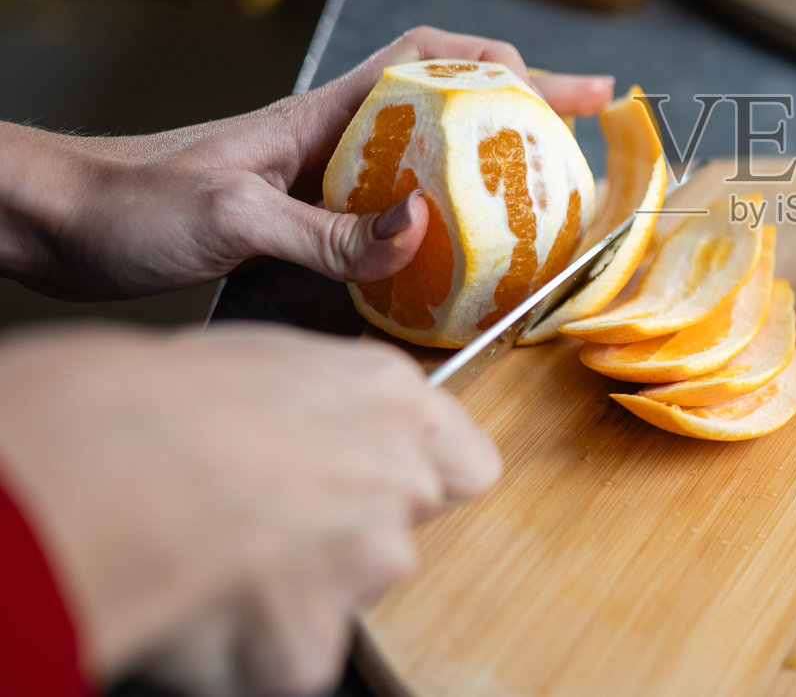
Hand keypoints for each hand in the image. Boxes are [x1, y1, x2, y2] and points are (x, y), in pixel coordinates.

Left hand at [0, 26, 613, 297]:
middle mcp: (331, 138)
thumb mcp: (230, 218)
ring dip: (485, 170)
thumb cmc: (125, 202)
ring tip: (540, 203)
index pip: (434, 60)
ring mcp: (317, 176)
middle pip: (447, 107)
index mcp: (322, 115)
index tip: (574, 89)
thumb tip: (421, 230)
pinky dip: (435, 224)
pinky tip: (449, 256)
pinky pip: (387, 212)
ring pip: (424, 159)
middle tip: (585, 143)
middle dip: (523, 115)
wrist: (53, 219)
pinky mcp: (299, 218)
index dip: (509, 66)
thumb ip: (326, 230)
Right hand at [0, 321, 500, 693]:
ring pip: (343, 596)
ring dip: (290, 593)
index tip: (370, 482)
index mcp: (392, 400)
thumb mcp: (265, 360)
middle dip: (342, 540)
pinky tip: (193, 601)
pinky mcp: (314, 641)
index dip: (419, 479)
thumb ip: (324, 402)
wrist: (107, 465)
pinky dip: (240, 647)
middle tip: (259, 522)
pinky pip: (284, 658)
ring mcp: (366, 564)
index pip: (465, 463)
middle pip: (398, 533)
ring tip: (210, 556)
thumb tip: (314, 421)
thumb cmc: (157, 398)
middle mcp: (398, 480)